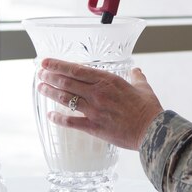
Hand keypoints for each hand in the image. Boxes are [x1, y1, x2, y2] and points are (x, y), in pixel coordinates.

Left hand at [36, 58, 163, 150]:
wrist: (152, 130)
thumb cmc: (149, 109)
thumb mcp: (144, 87)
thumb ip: (137, 77)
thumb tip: (136, 70)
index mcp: (108, 80)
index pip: (77, 69)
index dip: (59, 65)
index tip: (47, 61)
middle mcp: (97, 93)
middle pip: (67, 81)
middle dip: (50, 76)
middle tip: (40, 73)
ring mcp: (94, 110)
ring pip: (66, 98)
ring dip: (51, 92)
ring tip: (41, 87)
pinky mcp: (94, 126)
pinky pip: (71, 122)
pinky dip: (58, 118)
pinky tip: (50, 115)